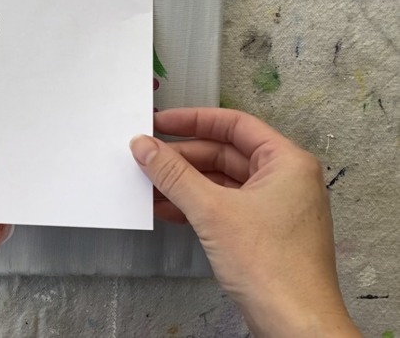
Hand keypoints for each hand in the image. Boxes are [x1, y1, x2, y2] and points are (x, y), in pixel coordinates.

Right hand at [130, 108, 360, 336]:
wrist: (295, 324)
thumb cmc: (270, 266)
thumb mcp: (212, 211)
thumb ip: (174, 174)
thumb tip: (143, 145)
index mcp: (286, 162)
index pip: (234, 125)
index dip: (193, 121)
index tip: (159, 122)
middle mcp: (285, 180)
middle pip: (225, 153)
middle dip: (183, 157)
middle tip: (146, 157)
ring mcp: (275, 208)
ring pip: (221, 182)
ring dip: (184, 183)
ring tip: (148, 184)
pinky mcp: (263, 233)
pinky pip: (224, 206)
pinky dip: (196, 206)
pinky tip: (166, 210)